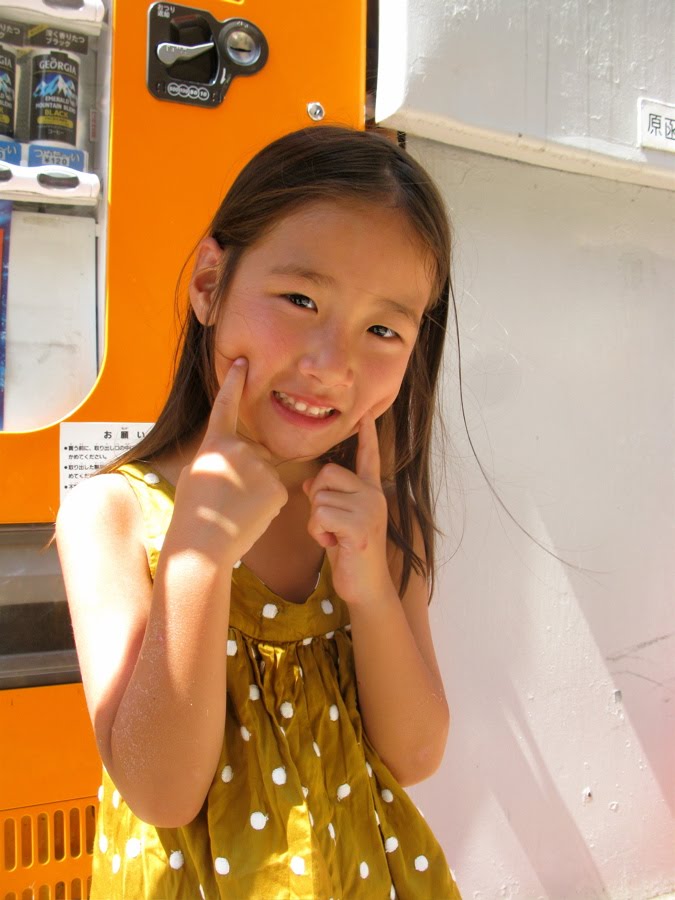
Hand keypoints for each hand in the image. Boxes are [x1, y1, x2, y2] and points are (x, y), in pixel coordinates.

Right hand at [177, 358, 287, 565]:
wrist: (203, 543)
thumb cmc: (194, 513)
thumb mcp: (197, 473)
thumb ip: (219, 455)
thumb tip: (240, 455)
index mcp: (215, 443)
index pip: (226, 406)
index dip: (234, 382)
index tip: (242, 362)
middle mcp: (240, 448)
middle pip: (255, 453)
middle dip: (247, 472)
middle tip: (227, 498)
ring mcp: (260, 467)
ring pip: (266, 474)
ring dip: (256, 490)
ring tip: (235, 509)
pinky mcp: (277, 488)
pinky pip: (276, 491)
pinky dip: (266, 504)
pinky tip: (249, 515)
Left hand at [303, 412, 393, 604]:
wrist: (366, 587)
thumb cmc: (349, 553)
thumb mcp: (336, 521)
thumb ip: (328, 498)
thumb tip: (310, 483)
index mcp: (370, 491)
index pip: (368, 457)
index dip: (367, 436)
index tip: (365, 414)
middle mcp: (374, 495)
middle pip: (327, 473)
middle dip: (317, 498)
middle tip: (329, 524)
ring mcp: (370, 508)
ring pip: (320, 497)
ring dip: (316, 522)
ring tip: (334, 537)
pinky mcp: (361, 525)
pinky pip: (321, 514)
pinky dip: (318, 532)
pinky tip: (334, 544)